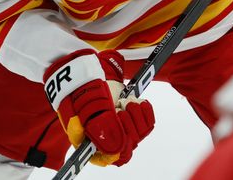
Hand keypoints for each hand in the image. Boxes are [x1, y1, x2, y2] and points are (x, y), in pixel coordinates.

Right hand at [44, 49, 153, 165]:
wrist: (89, 75)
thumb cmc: (83, 92)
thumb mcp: (87, 108)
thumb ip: (99, 128)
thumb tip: (114, 149)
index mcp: (92, 144)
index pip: (111, 157)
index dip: (119, 144)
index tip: (119, 121)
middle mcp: (108, 141)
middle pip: (128, 145)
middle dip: (127, 123)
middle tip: (119, 107)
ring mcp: (122, 131)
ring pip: (140, 133)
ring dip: (134, 113)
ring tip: (124, 101)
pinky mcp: (134, 120)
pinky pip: (148, 123)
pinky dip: (144, 109)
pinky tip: (134, 100)